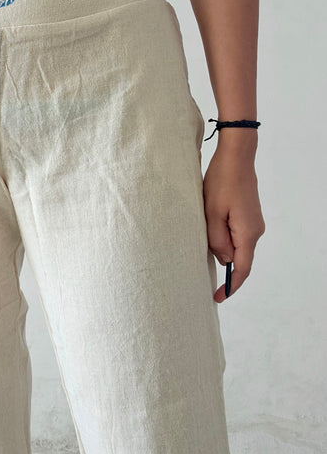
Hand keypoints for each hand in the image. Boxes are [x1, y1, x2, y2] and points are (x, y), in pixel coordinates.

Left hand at [202, 140, 264, 301]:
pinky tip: (209, 228)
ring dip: (219, 246)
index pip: (242, 269)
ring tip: (201, 237)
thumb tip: (224, 260)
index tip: (217, 297)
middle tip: (198, 266)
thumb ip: (217, 240)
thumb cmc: (222, 182)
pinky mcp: (248, 215)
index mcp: (248, 233)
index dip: (231, 286)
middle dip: (221, 264)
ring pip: (236, 245)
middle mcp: (255, 230)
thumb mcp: (212, 213)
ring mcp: (253, 222)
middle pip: (239, 257)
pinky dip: (223, 237)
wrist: (236, 157)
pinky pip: (236, 234)